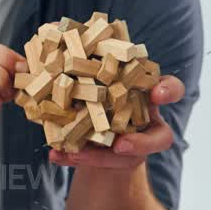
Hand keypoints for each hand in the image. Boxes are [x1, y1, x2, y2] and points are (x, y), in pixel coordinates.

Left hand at [47, 74, 185, 171]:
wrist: (93, 122)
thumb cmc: (93, 92)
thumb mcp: (88, 76)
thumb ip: (74, 64)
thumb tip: (41, 44)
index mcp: (144, 94)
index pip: (169, 89)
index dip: (169, 91)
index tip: (157, 93)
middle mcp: (145, 124)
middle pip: (162, 136)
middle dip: (146, 142)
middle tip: (121, 145)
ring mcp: (133, 148)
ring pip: (128, 162)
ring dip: (104, 159)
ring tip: (77, 154)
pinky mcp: (116, 164)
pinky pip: (101, 165)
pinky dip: (76, 156)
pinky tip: (55, 154)